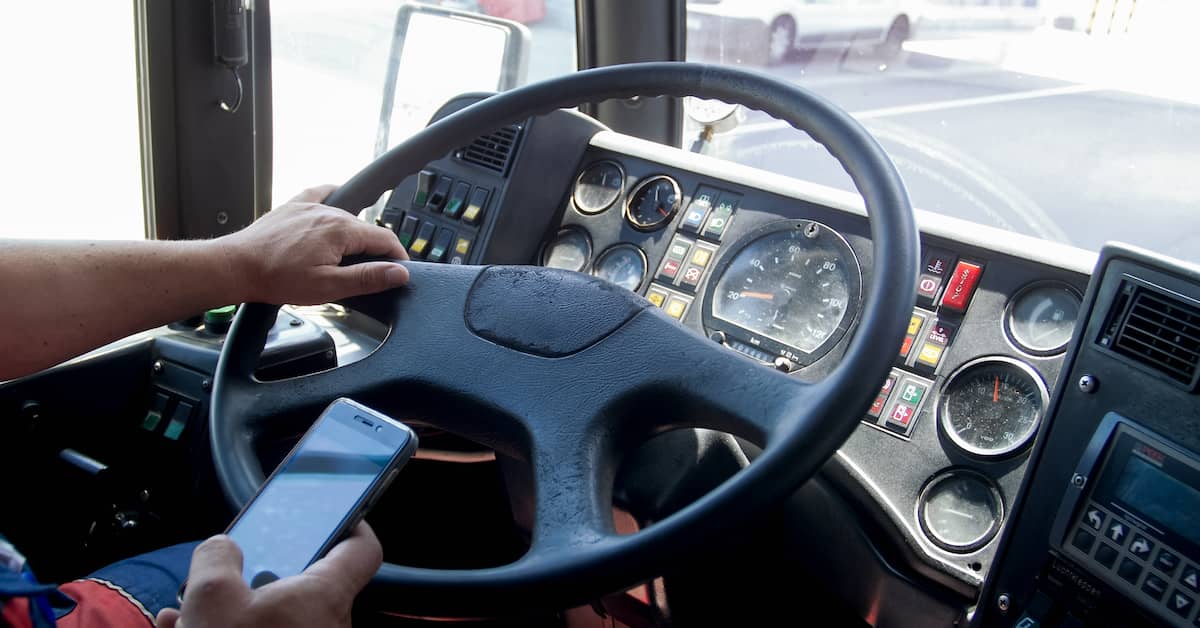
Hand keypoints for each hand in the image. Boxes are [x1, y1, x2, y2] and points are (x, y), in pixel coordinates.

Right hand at [155, 522, 382, 627]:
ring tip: (187, 609)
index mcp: (324, 596)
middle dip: (258, 575)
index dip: (350, 523)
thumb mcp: (210, 597)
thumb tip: (223, 548)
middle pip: (303, 585)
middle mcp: (327, 627)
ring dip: (232, 610)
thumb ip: (218, 558)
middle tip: (226, 571)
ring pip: (273, 619)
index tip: (332, 511)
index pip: (362, 549)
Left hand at [218, 186, 409, 304]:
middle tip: (371, 274)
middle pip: (367, 229)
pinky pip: (321, 194)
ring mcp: (311, 206)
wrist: (237, 267)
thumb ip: (367, 278)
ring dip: (354, 234)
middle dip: (375, 250)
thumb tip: (399, 272)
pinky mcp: (294, 206)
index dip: (397, 258)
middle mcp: (329, 211)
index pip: (385, 239)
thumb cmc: (276, 278)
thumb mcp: (328, 287)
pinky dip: (333, 198)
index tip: (400, 272)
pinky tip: (336, 204)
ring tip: (348, 257)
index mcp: (342, 230)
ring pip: (346, 216)